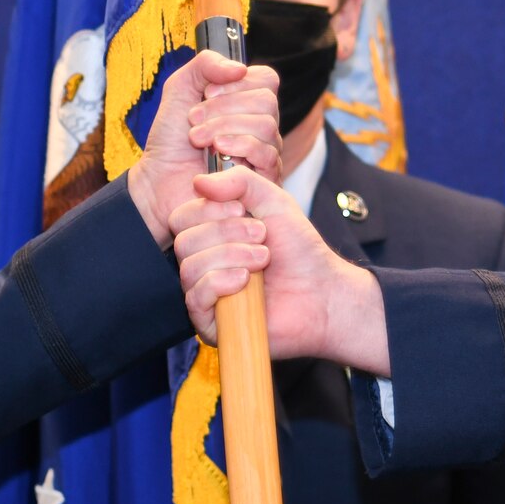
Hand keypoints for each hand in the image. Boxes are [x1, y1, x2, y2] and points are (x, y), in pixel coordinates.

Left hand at [128, 50, 280, 245]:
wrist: (158, 181)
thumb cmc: (170, 140)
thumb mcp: (180, 89)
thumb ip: (206, 64)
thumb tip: (239, 68)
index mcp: (246, 103)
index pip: (266, 79)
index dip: (236, 83)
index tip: (206, 94)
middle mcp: (261, 127)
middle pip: (266, 101)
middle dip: (223, 108)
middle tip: (193, 121)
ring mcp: (265, 153)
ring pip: (266, 126)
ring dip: (223, 128)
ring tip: (197, 140)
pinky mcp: (264, 180)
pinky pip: (266, 154)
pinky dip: (237, 147)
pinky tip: (216, 154)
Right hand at [170, 166, 389, 373]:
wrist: (322, 292)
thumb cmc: (299, 249)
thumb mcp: (273, 200)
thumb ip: (239, 181)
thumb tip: (198, 181)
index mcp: (211, 235)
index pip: (182, 217)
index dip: (209, 210)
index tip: (242, 210)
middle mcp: (203, 263)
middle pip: (183, 241)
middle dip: (225, 234)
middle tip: (262, 236)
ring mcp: (205, 294)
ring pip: (189, 268)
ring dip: (230, 256)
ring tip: (263, 258)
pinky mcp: (210, 323)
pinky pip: (195, 297)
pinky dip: (220, 283)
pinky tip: (245, 281)